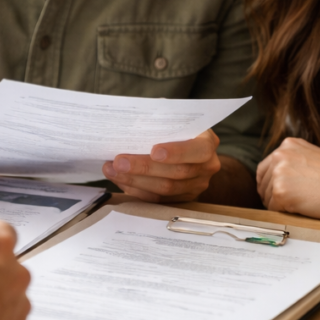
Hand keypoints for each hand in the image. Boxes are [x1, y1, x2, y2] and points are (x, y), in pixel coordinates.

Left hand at [102, 129, 221, 201]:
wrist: (190, 151)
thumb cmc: (178, 129)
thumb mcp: (175, 119)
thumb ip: (162, 120)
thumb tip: (136, 120)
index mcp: (207, 143)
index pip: (199, 150)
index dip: (177, 152)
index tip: (154, 151)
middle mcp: (206, 167)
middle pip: (177, 172)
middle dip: (144, 168)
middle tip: (118, 162)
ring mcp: (196, 186)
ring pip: (165, 189)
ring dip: (135, 180)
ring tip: (112, 170)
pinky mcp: (182, 199)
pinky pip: (158, 199)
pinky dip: (137, 190)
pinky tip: (120, 180)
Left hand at [256, 137, 319, 220]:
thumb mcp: (313, 158)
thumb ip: (293, 162)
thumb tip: (276, 178)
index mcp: (287, 145)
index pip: (265, 168)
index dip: (271, 184)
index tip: (281, 194)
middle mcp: (279, 155)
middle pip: (263, 184)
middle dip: (274, 196)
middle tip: (295, 203)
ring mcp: (278, 173)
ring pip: (267, 198)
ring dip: (281, 205)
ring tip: (305, 203)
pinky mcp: (280, 192)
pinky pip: (273, 209)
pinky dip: (286, 213)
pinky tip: (304, 208)